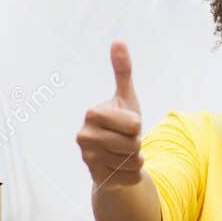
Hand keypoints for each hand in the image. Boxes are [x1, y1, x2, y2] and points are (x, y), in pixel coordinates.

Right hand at [77, 41, 143, 190]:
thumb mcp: (126, 97)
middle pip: (133, 144)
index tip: (126, 124)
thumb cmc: (121, 123)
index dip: (136, 125)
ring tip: (122, 153)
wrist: (112, 157)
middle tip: (124, 140)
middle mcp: (84, 137)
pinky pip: (132, 177)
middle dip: (137, 143)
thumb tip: (118, 41)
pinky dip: (133, 174)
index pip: (134, 124)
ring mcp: (88, 160)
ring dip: (136, 159)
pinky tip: (121, 168)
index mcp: (92, 113)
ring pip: (134, 162)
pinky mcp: (97, 179)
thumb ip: (123, 71)